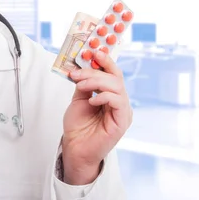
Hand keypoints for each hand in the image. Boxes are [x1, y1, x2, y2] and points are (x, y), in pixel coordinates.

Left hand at [63, 50, 132, 184]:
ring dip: (95, 82)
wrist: (75, 147)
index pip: (113, 73)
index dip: (106, 61)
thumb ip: (84, 84)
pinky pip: (118, 101)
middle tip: (77, 73)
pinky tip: (91, 101)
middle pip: (115, 77)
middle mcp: (120, 101)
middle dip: (94, 71)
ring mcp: (123, 111)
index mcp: (111, 95)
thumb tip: (83, 66)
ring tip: (79, 86)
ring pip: (116, 86)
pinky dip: (103, 96)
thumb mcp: (78, 99)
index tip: (94, 52)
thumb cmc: (78, 126)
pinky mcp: (123, 121)